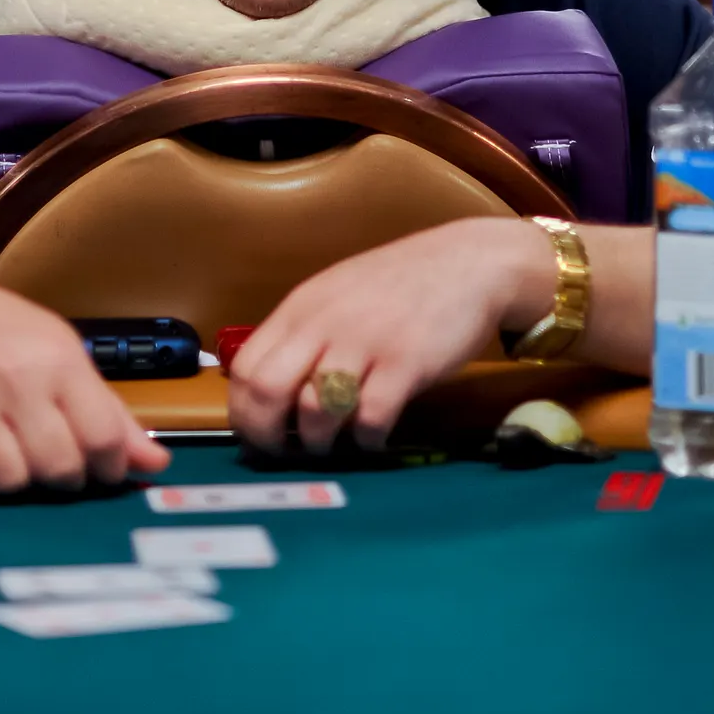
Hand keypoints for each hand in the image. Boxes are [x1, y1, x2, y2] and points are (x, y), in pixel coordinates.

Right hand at [0, 265, 170, 493]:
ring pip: (9, 482)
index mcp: (57, 359)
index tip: (103, 465)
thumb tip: (156, 464)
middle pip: (57, 468)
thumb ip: (110, 411)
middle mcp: (15, 380)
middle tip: (55, 459)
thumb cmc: (5, 331)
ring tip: (13, 450)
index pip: (102, 436)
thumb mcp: (63, 352)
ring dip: (16, 478)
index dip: (110, 465)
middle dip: (63, 476)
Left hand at [228, 219, 556, 455]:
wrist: (469, 262)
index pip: (246, 368)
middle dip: (269, 435)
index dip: (244, 412)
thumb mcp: (338, 294)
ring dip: (320, 442)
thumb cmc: (401, 283)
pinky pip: (370, 419)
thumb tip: (271, 389)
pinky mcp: (406, 363)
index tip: (260, 435)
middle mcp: (325, 322)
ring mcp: (365, 342)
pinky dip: (367, 440)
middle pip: (267, 391)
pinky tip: (375, 435)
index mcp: (302, 307)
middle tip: (287, 451)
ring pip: (315, 409)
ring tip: (335, 444)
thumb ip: (305, 332)